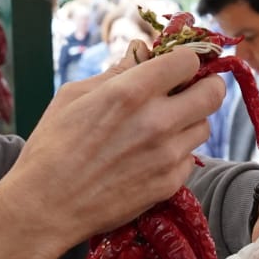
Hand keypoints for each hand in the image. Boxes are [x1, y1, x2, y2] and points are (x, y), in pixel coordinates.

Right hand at [0, 48, 223, 258]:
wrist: (45, 206)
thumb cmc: (51, 146)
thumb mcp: (73, 95)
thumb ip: (115, 72)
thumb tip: (141, 52)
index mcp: (131, 92)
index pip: (188, 60)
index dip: (183, 60)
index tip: (174, 67)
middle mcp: (157, 122)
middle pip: (213, 93)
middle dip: (203, 86)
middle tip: (187, 91)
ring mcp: (167, 156)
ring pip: (204, 127)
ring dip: (189, 121)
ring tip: (162, 127)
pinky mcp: (169, 184)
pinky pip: (190, 159)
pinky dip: (177, 154)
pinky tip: (150, 156)